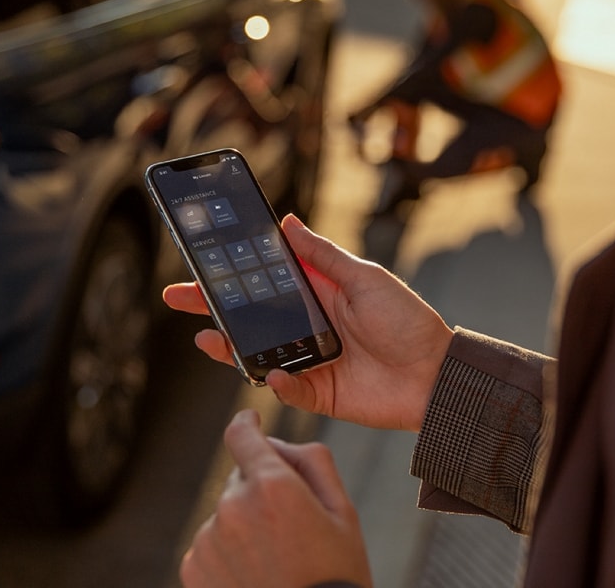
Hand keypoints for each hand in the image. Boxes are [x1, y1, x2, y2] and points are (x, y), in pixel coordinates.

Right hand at [163, 215, 453, 431]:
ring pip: (256, 354)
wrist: (437, 376)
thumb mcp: (365, 278)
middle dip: (210, 307)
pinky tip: (273, 372)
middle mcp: (306, 326)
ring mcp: (307, 360)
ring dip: (229, 348)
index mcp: (316, 293)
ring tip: (208, 338)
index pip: (264, 280)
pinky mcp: (316, 392)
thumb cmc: (408, 321)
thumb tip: (287, 222)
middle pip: (248, 317)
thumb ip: (323, 256)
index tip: (201, 260)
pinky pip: (285, 388)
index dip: (232, 272)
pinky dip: (276, 382)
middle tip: (176, 297)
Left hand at [180, 410, 371, 587]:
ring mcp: (209, 539)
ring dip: (244, 523)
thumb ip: (312, 461)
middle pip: (241, 477)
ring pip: (226, 513)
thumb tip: (277, 442)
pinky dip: (228, 551)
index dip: (247, 423)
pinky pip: (210, 542)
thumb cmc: (334, 576)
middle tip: (292, 526)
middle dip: (261, 488)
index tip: (250, 422)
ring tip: (275, 560)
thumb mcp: (343, 513)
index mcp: (273, 487)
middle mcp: (233, 507)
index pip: (242, 434)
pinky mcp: (193, 568)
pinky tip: (255, 574)